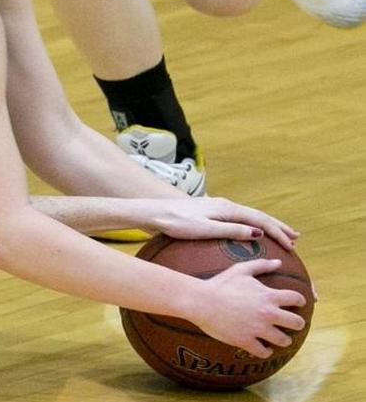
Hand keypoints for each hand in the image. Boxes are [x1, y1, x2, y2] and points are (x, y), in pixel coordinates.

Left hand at [147, 197, 298, 250]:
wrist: (154, 213)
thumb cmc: (177, 223)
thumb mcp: (205, 229)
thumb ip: (231, 230)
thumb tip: (258, 232)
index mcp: (227, 208)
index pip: (260, 220)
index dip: (278, 232)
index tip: (292, 245)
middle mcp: (226, 205)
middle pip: (259, 216)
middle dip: (278, 227)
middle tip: (296, 239)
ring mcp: (219, 208)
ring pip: (250, 216)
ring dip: (267, 225)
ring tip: (281, 235)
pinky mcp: (212, 213)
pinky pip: (240, 218)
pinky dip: (253, 225)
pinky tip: (253, 233)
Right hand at [190, 259, 306, 357]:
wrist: (200, 301)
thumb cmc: (219, 284)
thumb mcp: (240, 270)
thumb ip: (261, 265)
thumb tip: (279, 262)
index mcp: (269, 296)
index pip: (296, 299)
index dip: (300, 301)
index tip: (298, 303)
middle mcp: (268, 313)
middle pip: (296, 323)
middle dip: (297, 323)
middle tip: (292, 324)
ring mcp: (258, 329)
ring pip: (283, 340)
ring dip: (283, 339)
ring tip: (279, 338)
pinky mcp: (246, 341)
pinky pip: (264, 352)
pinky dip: (265, 351)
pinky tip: (263, 348)